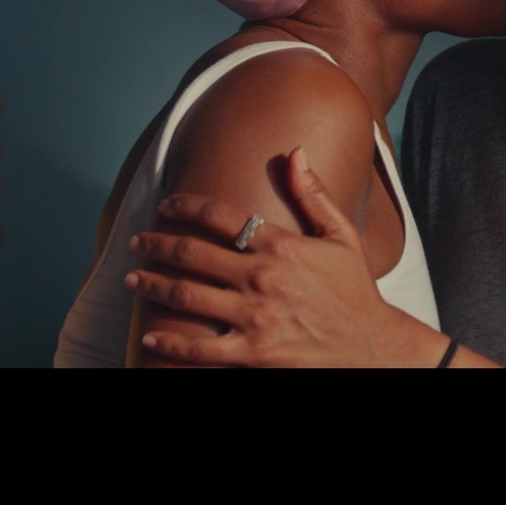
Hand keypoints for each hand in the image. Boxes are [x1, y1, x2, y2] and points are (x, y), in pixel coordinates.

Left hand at [124, 146, 447, 366]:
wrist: (373, 347)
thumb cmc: (356, 291)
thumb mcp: (342, 237)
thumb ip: (314, 193)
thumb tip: (295, 151)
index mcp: (280, 245)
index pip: (219, 215)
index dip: (185, 205)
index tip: (165, 204)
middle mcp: (262, 277)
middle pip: (191, 253)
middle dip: (155, 244)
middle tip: (136, 242)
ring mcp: (255, 316)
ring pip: (186, 296)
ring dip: (152, 285)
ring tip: (132, 280)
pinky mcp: (253, 353)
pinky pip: (200, 349)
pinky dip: (171, 343)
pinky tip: (150, 337)